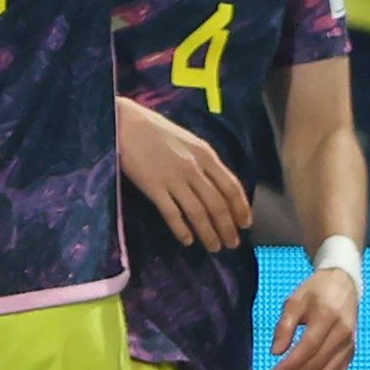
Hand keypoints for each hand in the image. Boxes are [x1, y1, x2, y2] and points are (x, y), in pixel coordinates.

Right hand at [118, 98, 250, 251]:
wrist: (124, 122)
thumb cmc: (155, 130)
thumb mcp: (188, 140)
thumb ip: (203, 161)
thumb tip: (217, 186)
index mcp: (205, 154)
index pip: (231, 186)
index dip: (241, 208)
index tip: (245, 224)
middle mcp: (193, 168)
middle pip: (217, 204)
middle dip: (227, 227)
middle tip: (232, 244)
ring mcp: (173, 178)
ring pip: (198, 212)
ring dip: (208, 233)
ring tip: (214, 247)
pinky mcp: (153, 186)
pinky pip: (172, 213)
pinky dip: (181, 229)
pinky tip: (187, 240)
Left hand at [260, 269, 356, 369]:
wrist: (343, 285)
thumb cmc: (314, 292)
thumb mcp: (294, 301)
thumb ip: (284, 326)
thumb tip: (275, 353)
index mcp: (327, 319)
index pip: (305, 352)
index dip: (285, 369)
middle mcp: (342, 336)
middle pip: (315, 367)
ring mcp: (349, 346)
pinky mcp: (351, 353)